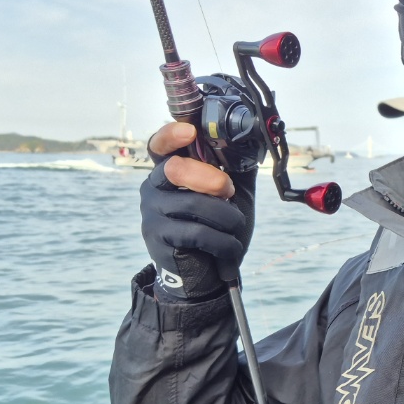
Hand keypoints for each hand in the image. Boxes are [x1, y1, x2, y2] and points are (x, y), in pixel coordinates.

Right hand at [140, 121, 256, 300]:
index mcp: (168, 169)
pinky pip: (197, 232)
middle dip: (211, 178)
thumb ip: (235, 166)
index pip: (159, 145)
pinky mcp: (157, 238)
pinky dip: (223, 241)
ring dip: (226, 216)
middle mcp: (153, 187)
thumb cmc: (218, 226)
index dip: (171, 135)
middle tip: (229, 191)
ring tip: (235, 225)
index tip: (191, 131)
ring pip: (193, 203)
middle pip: (175, 168)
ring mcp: (152, 213)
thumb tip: (251, 139)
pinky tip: (230, 247)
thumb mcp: (230, 192)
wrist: (210, 272)